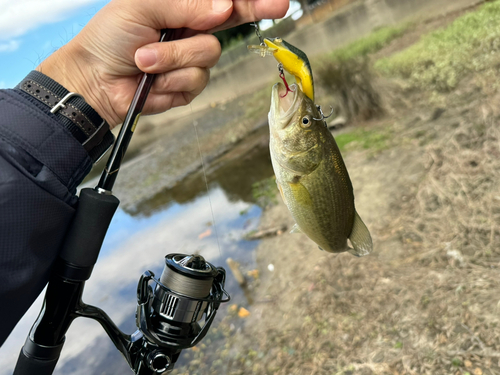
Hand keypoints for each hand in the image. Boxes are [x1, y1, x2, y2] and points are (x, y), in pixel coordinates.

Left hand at [36, 0, 288, 127]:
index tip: (279, 2)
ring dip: (172, 59)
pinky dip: (169, 81)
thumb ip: (186, 6)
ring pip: (207, 57)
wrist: (95, 79)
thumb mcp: (144, 7)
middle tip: (257, 11)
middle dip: (235, 18)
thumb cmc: (111, 37)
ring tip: (143, 60)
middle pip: (227, 28)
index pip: (228, 4)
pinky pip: (193, 83)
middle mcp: (193, 33)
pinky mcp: (187, 88)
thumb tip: (225, 7)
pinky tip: (151, 81)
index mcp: (186, 9)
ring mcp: (192, 62)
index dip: (254, 3)